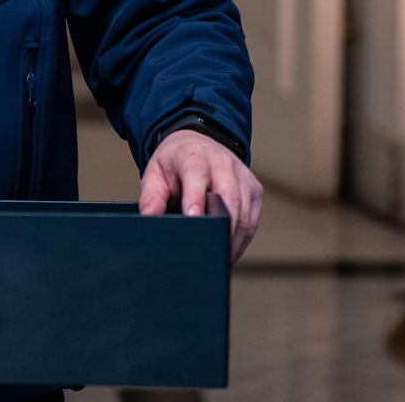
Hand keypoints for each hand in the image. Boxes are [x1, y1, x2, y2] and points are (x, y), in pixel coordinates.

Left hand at [138, 129, 262, 262]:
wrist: (197, 144)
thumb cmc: (175, 163)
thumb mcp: (155, 174)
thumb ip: (151, 197)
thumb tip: (150, 220)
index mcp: (194, 156)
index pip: (197, 176)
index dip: (196, 199)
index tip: (193, 220)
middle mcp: (223, 163)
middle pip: (229, 198)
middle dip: (221, 228)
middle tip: (208, 255)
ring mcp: (242, 176)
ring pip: (243, 213)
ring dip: (232, 240)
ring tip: (218, 260)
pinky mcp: (254, 189)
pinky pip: (252, 219)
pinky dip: (242, 240)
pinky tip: (229, 252)